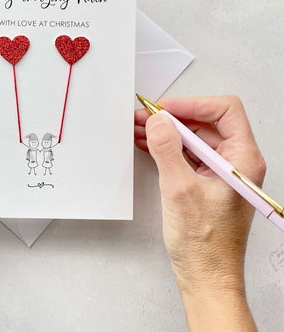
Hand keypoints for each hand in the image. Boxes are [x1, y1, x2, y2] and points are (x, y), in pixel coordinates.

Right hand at [135, 96, 264, 330]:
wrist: (205, 277)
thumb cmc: (204, 244)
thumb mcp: (180, 190)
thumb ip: (167, 149)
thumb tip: (157, 120)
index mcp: (242, 160)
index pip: (224, 111)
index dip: (192, 104)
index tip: (164, 109)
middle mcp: (235, 162)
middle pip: (205, 122)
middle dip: (173, 117)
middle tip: (144, 116)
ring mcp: (220, 171)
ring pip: (193, 137)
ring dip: (166, 131)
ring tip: (139, 127)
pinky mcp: (206, 180)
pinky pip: (187, 153)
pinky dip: (167, 146)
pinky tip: (146, 143)